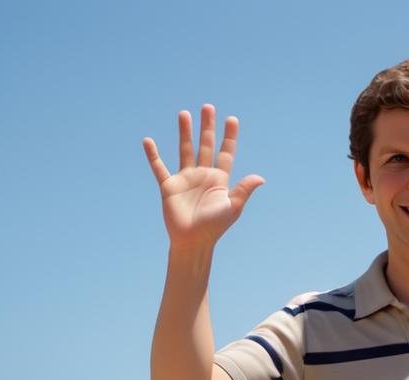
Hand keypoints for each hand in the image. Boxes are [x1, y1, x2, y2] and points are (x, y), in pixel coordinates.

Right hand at [142, 104, 263, 250]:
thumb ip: (244, 191)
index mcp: (219, 180)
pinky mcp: (169, 186)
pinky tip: (148, 141)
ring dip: (185, 132)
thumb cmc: (214, 228)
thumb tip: (261, 178)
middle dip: (207, 127)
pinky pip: (159, 168)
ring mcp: (185, 179)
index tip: (232, 119)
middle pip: (206, 145)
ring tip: (184, 114)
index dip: (229, 137)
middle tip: (208, 107)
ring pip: (185, 150)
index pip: (225, 153)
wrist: (192, 242)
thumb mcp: (232, 208)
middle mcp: (203, 176)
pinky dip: (153, 155)